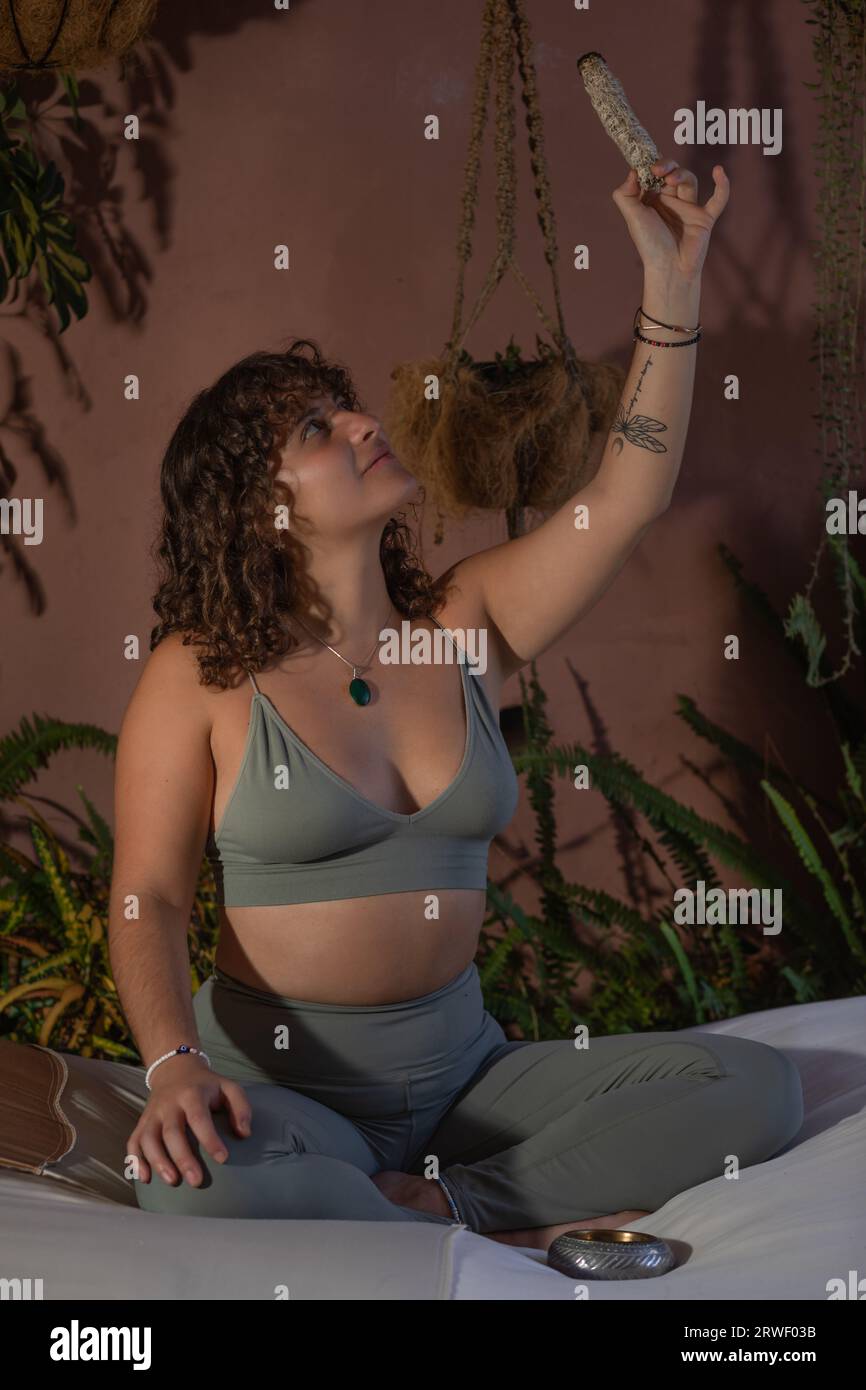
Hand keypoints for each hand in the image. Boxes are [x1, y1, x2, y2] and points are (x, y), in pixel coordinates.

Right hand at [126, 1060, 251, 1187]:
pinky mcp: (142, 1122)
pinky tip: (144, 1178)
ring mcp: (152, 1113)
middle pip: (171, 1132)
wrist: (175, 1068)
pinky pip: (133, 1141)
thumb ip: (241, 1107)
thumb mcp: (228, 1087)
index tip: (223, 1158)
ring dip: (157, 1162)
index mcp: (192, 1094)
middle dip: (182, 1158)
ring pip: (148, 1138)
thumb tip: (244, 1134)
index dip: (209, 1139)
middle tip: (196, 1181)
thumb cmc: (206, 1085)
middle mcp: (168, 1104)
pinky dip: (135, 1160)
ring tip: (172, 1182)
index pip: (199, 1117)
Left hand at [612, 157, 729, 282]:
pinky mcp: (705, 218)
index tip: (646, 165)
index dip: (651, 165)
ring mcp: (689, 209)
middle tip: (658, 171)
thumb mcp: (632, 217)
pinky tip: (719, 171)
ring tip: (671, 180)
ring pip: (690, 181)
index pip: (654, 174)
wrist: (668, 268)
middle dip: (666, 166)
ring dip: (682, 175)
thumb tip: (633, 172)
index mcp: (653, 201)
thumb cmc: (649, 245)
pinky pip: (718, 199)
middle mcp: (670, 202)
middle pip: (672, 173)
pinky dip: (722, 186)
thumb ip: (625, 195)